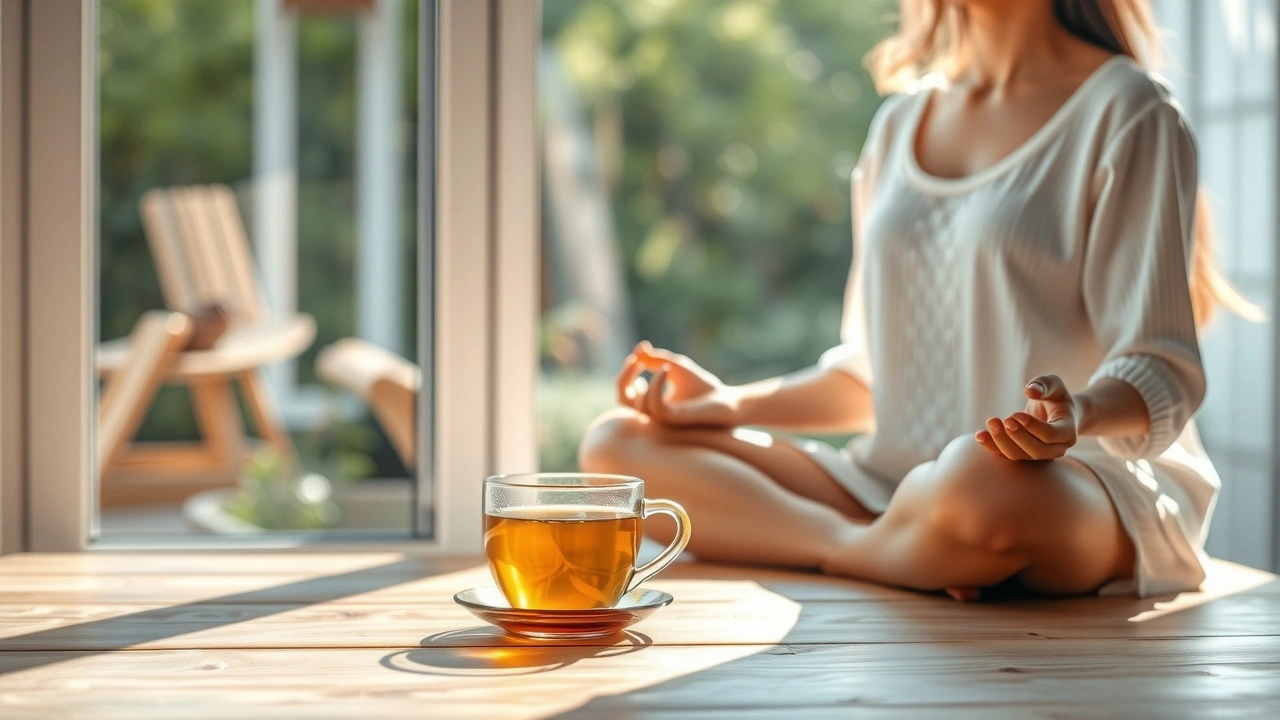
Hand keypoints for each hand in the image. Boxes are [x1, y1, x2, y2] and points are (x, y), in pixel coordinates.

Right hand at [615, 341, 741, 427]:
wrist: (727, 401)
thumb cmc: (703, 387)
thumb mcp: (676, 367)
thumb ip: (656, 359)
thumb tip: (639, 350)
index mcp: (649, 404)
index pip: (626, 393)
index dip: (626, 374)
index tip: (637, 357)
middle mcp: (652, 414)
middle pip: (623, 399)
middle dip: (624, 377)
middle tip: (635, 360)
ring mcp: (662, 420)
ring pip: (639, 404)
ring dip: (649, 380)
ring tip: (665, 365)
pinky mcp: (675, 420)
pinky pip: (656, 406)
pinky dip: (657, 385)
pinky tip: (667, 369)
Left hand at [975, 374, 1078, 460]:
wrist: (1058, 412)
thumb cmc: (1056, 396)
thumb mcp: (1056, 385)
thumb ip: (1045, 385)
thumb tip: (1030, 390)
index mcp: (1068, 431)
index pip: (1051, 435)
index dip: (1033, 427)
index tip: (1016, 414)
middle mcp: (1057, 448)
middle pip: (1036, 451)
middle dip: (1017, 437)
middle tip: (1005, 420)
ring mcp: (1040, 455)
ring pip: (1020, 456)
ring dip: (1002, 441)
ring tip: (991, 422)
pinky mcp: (1024, 454)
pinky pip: (1007, 455)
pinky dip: (992, 446)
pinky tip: (980, 435)